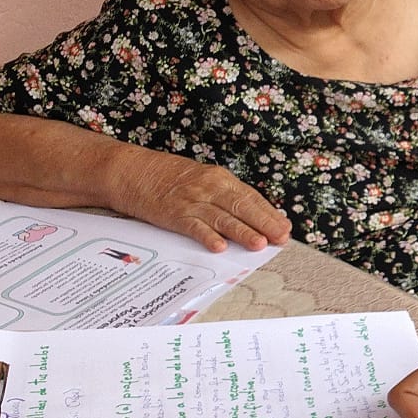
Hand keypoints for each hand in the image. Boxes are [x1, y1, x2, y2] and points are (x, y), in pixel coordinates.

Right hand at [107, 145, 292, 253]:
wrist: (133, 171)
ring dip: (242, 232)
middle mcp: (209, 187)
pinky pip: (194, 227)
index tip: (284, 227)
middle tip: (281, 237)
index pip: (250, 197)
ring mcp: (192, 201)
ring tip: (259, 244)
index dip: (269, 213)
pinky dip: (207, 236)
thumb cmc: (170, 177)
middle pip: (241, 207)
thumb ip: (226, 196)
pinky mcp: (174, 214)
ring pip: (222, 218)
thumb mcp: (203, 180)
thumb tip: (253, 216)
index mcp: (219, 178)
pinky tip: (219, 246)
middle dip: (264, 223)